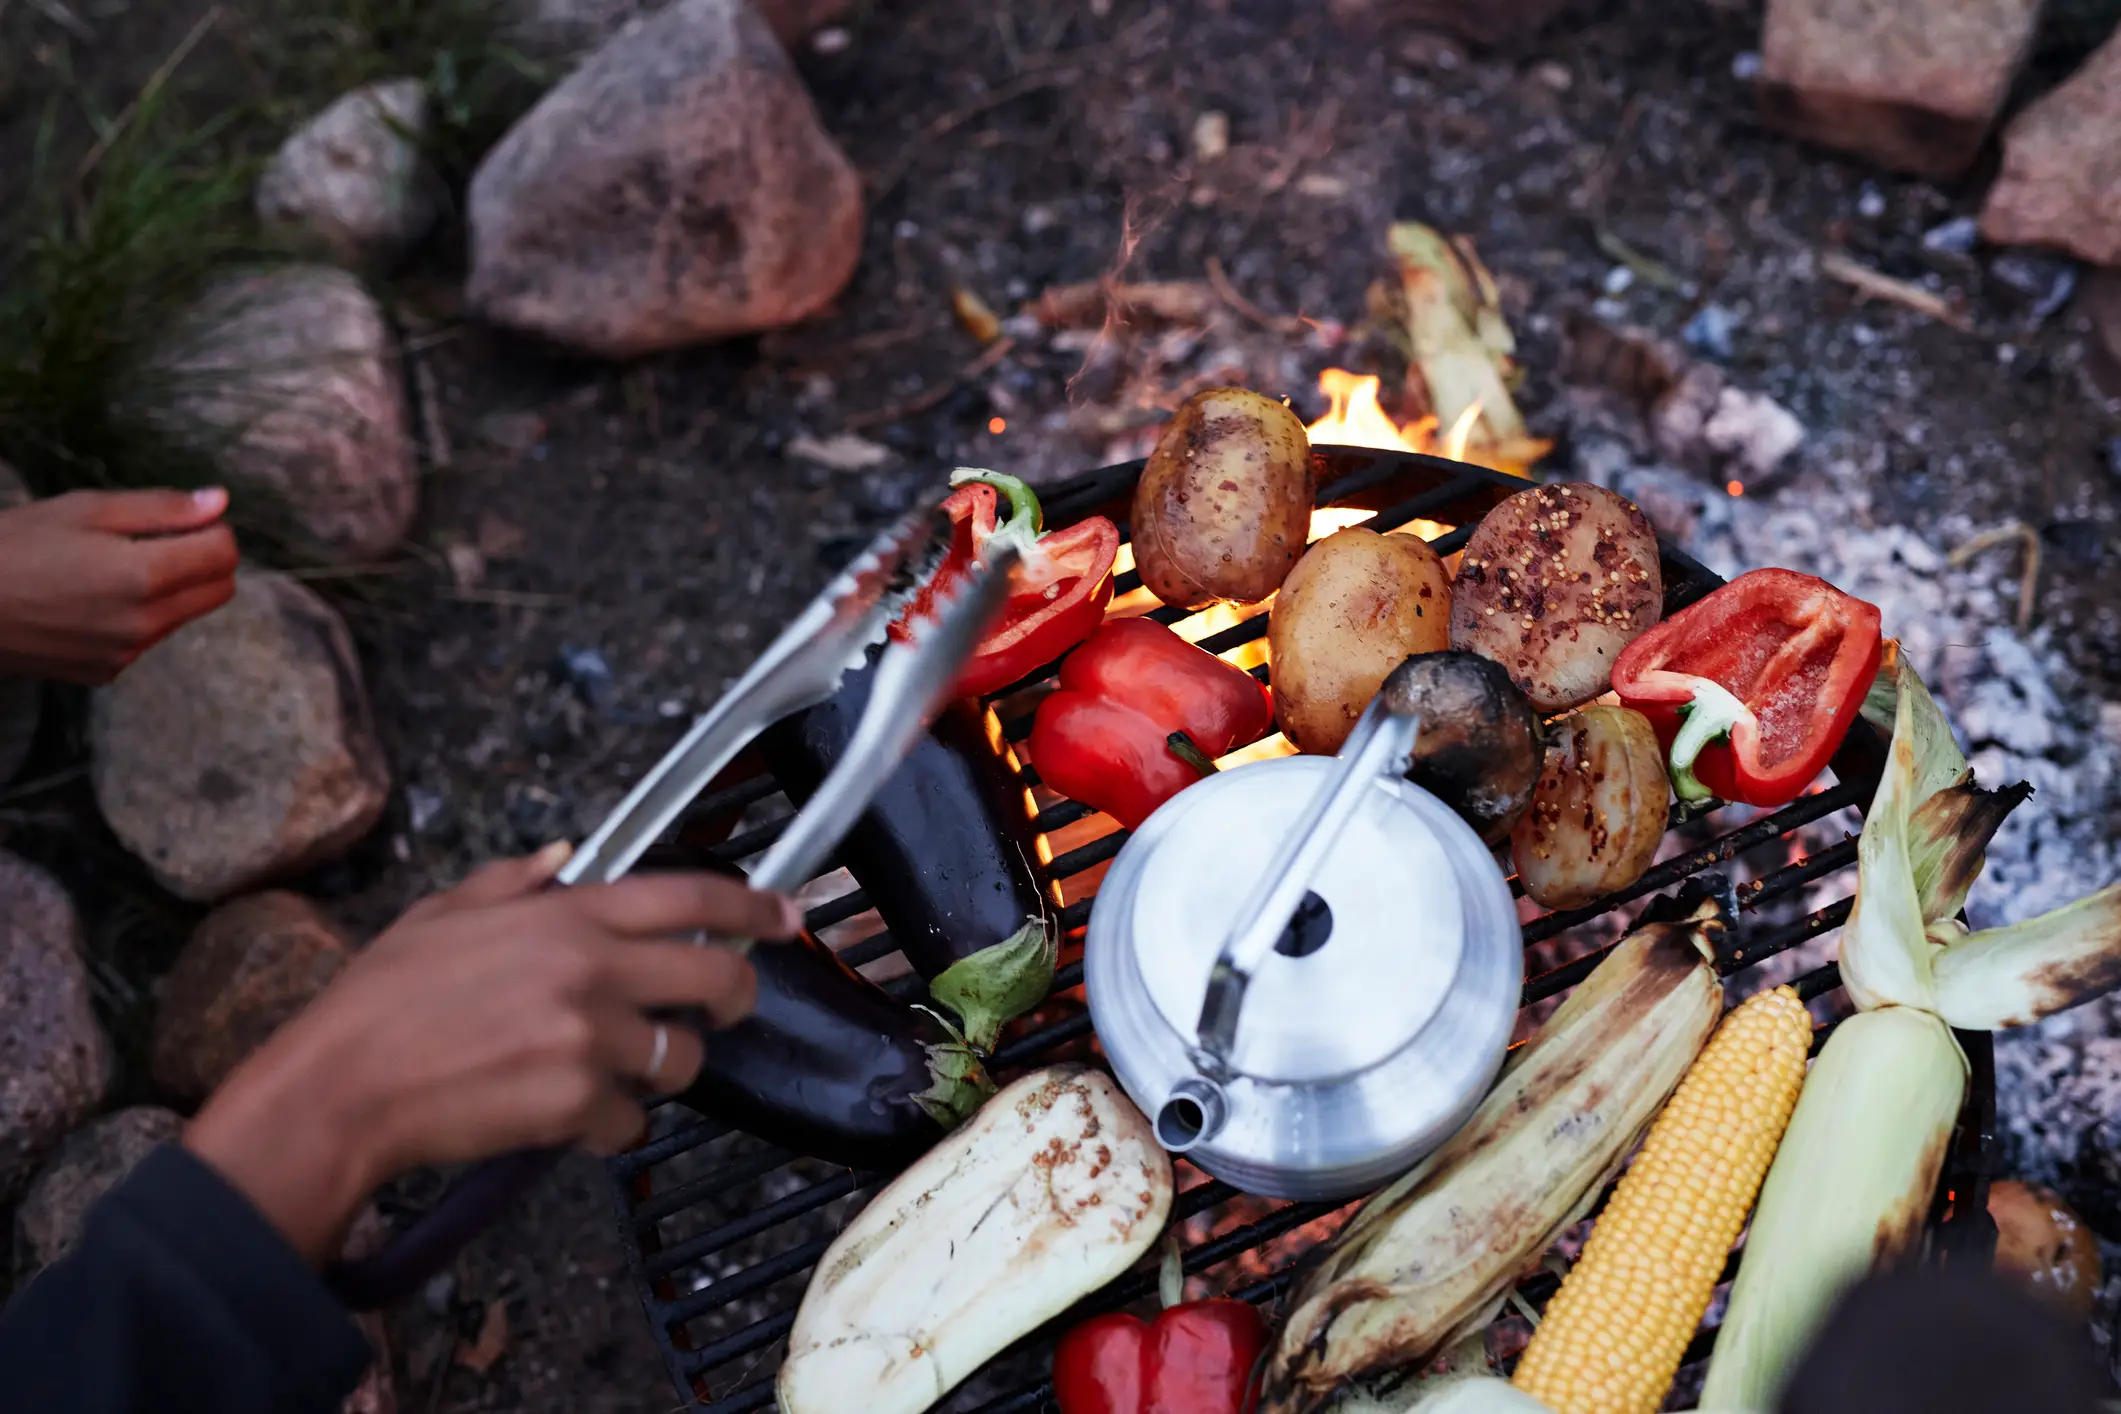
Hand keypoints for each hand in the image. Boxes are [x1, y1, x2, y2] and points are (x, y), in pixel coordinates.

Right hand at [0, 486, 239, 683]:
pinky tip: (88, 601)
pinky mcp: (106, 672)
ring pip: (184, 615)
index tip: (183, 521)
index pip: (225, 555)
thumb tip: (220, 502)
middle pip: (219, 591)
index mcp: (145, 576)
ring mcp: (127, 653)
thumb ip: (160, 508)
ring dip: (170, 590)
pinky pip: (146, 639)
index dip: (212, 530)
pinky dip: (136, 617)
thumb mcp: (84, 510)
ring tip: (109, 570)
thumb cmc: (13, 547)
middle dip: (203, 562)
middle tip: (155, 541)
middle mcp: (145, 622)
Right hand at [182, 844, 801, 1262]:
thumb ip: (516, 880)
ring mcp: (591, 1040)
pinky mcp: (578, 1105)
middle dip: (737, 995)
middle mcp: (593, 970)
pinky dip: (607, 1126)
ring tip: (611, 1071)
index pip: (689, 896)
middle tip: (727, 1006)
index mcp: (567, 915)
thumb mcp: (442, 913)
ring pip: (683, 1059)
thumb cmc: (380, 1002)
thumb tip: (565, 855)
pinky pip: (630, 1122)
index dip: (753, 905)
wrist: (341, 1089)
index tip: (788, 915)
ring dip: (662, 1070)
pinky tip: (564, 1116)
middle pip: (717, 976)